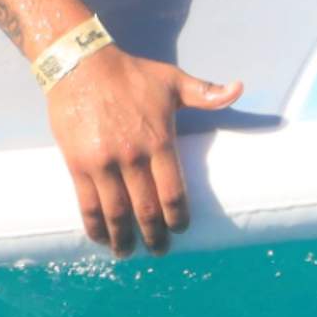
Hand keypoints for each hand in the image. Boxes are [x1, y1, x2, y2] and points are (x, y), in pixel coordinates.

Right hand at [43, 46, 242, 256]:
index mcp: (159, 141)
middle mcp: (132, 157)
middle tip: (159, 250)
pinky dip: (95, 226)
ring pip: (116, 213)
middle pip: (146, 209)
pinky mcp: (77, 164)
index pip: (173, 192)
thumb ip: (205, 93)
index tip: (181, 230)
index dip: (178, 217)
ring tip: (128, 252)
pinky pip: (87, 204)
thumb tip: (239, 88)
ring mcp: (103, 163)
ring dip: (123, 238)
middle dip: (154, 236)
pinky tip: (101, 237)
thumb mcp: (172, 80)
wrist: (80, 64)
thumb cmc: (130, 74)